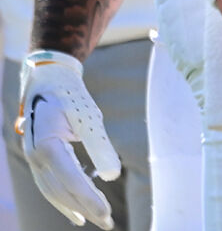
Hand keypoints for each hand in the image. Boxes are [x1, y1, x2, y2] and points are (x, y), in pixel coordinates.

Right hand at [16, 52, 119, 228]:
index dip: (88, 199)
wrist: (48, 80)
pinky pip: (50, 185)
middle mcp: (35, 156)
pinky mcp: (38, 158)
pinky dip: (63, 199)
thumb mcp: (89, 116)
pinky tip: (78, 211)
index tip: (106, 214)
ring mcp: (33, 158)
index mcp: (46, 145)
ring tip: (95, 220)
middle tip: (108, 223)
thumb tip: (112, 175)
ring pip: (53, 191)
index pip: (70, 180)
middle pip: (61, 190)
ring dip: (74, 207)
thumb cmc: (71, 96)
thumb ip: (99, 146)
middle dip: (85, 208)